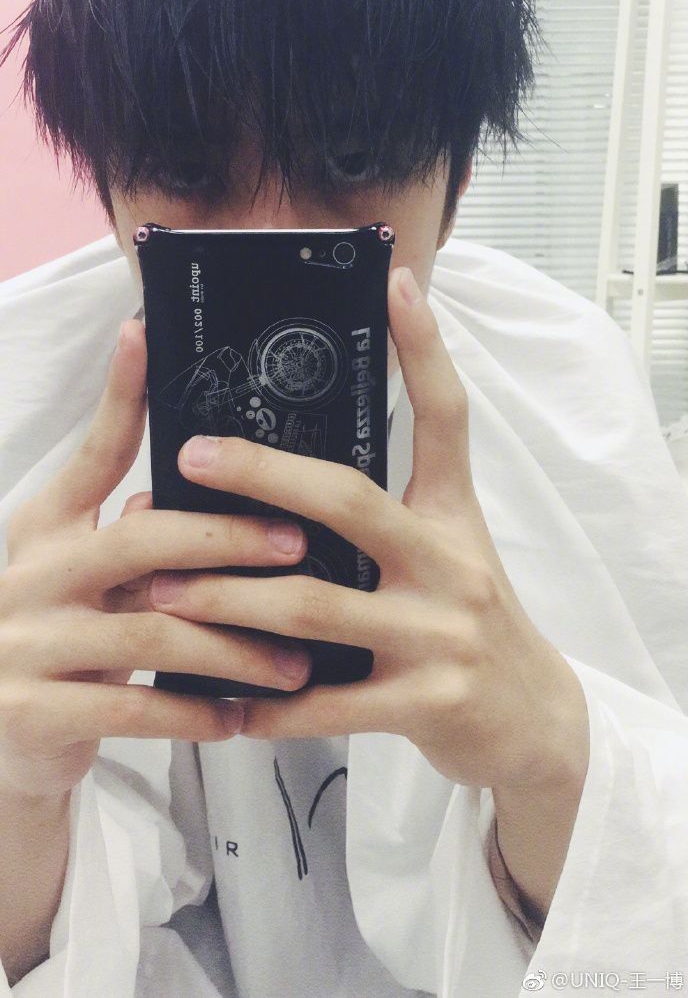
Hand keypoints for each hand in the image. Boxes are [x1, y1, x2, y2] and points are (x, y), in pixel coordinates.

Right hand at [0, 320, 314, 799]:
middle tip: (297, 545)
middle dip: (228, 540)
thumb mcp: (82, 577)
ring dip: (235, 648)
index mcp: (46, 527)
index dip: (119, 395)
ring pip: (152, 635)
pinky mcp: (34, 713)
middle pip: (141, 539)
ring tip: (296, 662)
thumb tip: (201, 506)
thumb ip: (132, 540)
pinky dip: (197, 713)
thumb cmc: (60, 641)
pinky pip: (134, 711)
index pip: (93, 453)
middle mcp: (32, 574)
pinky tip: (243, 716)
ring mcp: (25, 644)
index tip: (144, 334)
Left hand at [150, 266, 587, 792]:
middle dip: (262, 475)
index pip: (445, 416)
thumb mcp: (447, 553)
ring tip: (164, 593)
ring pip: (316, 606)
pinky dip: (269, 707)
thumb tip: (287, 487)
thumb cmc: (467, 623)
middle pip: (350, 500)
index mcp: (452, 515)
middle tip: (191, 457)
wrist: (533, 721)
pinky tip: (220, 707)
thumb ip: (384, 518)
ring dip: (230, 600)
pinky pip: (329, 703)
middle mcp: (450, 562)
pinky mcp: (429, 703)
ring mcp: (440, 633)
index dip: (424, 347)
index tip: (394, 283)